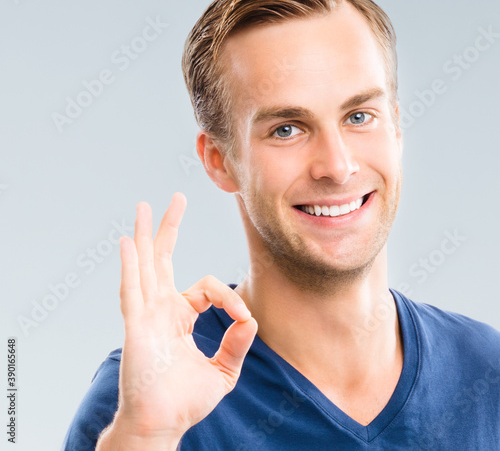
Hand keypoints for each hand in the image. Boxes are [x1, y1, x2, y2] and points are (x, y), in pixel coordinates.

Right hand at [114, 192, 257, 440]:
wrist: (163, 425)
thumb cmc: (186, 400)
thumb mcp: (222, 370)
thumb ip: (236, 344)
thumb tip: (251, 320)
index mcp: (180, 315)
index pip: (207, 287)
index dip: (229, 298)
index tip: (244, 320)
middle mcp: (161, 308)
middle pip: (163, 258)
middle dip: (169, 227)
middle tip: (175, 198)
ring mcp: (146, 314)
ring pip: (144, 265)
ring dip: (143, 235)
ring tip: (142, 207)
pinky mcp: (135, 326)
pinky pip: (132, 290)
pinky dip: (129, 265)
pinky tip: (128, 242)